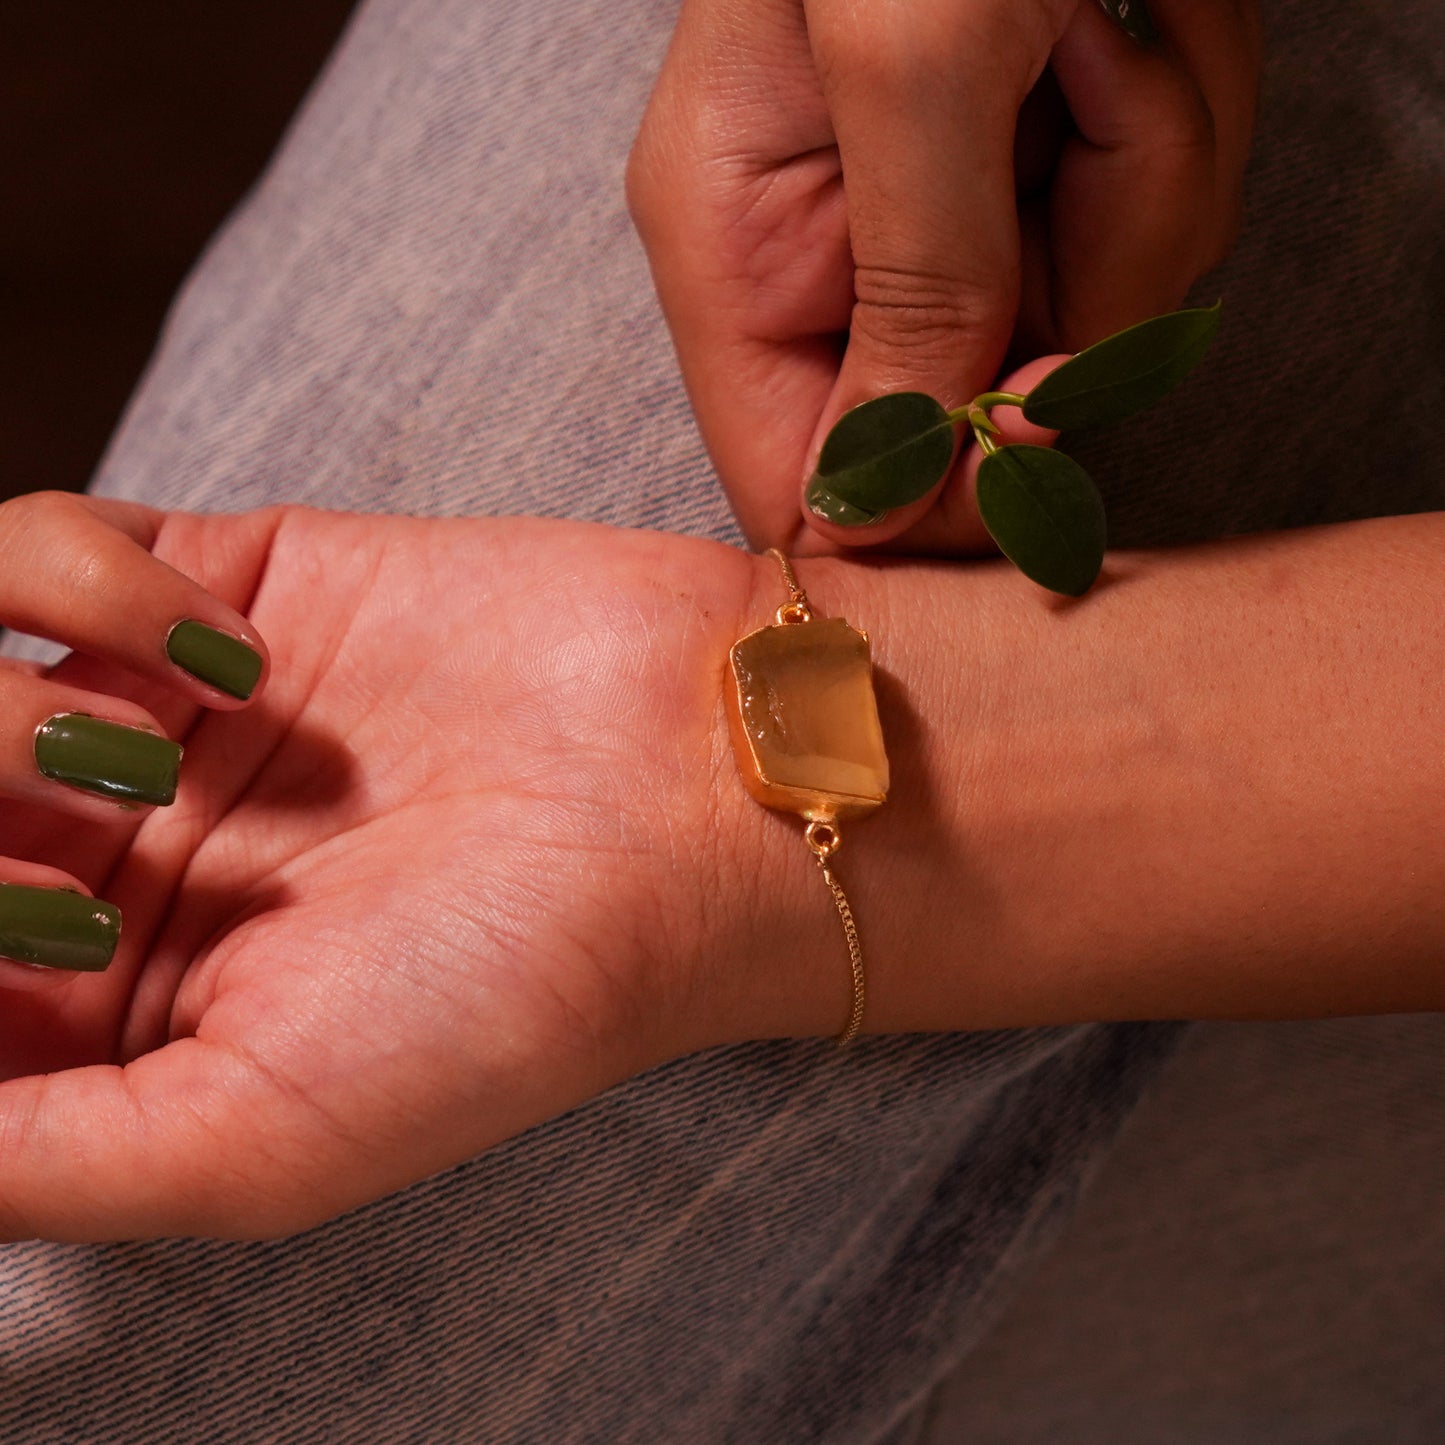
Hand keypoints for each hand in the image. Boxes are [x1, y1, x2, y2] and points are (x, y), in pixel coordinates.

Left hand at [0, 497, 771, 1240]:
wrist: (695, 801)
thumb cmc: (512, 989)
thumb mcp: (261, 1143)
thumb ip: (37, 1163)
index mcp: (114, 1011)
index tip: (42, 924)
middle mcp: (122, 860)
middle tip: (89, 843)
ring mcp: (166, 716)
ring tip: (145, 749)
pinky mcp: (229, 581)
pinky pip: (50, 542)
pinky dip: (85, 580)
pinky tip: (215, 652)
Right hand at [628, 0, 1258, 552]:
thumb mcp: (908, 60)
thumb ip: (909, 290)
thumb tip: (889, 499)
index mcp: (744, 252)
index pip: (797, 482)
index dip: (916, 500)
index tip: (1022, 425)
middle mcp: (837, 263)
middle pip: (972, 420)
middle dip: (1071, 299)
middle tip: (1081, 129)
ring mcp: (948, 225)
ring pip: (1084, 329)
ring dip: (1143, 185)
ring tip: (1104, 35)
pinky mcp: (1038, 181)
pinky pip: (1141, 234)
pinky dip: (1174, 127)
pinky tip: (1133, 29)